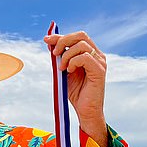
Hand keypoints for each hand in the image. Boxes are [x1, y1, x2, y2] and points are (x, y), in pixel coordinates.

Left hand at [44, 31, 107, 146]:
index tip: (46, 40)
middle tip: (54, 54)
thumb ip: (59, 57)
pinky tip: (69, 71)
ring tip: (62, 69)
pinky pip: (85, 57)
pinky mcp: (100, 70)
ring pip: (82, 45)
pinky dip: (73, 62)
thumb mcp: (63, 71)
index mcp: (90, 54)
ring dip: (67, 55)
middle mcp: (97, 55)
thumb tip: (50, 42)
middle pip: (81, 35)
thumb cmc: (76, 93)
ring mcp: (100, 62)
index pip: (77, 37)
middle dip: (63, 41)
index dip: (60, 36)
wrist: (85, 111)